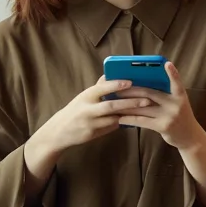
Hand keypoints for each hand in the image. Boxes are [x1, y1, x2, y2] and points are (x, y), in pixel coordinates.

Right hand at [26, 77, 152, 178]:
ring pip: (114, 118)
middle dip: (130, 102)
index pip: (102, 88)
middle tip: (147, 100)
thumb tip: (110, 73)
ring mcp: (90, 122)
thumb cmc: (76, 110)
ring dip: (130, 114)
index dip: (116, 84)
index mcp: (85, 96)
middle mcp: (87, 109)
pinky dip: (123, 123)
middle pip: (111, 105)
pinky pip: (111, 127)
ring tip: (146, 110)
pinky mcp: (93, 133)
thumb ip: (98, 88)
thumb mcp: (83, 97)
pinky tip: (136, 120)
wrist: (58, 132)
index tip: (131, 81)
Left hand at [115, 62, 205, 153]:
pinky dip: (129, 118)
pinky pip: (141, 120)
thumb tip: (142, 87)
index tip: (167, 63)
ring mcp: (169, 115)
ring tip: (113, 102)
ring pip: (142, 107)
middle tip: (116, 89)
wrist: (189, 136)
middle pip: (150, 93)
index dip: (173, 73)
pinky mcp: (162, 126)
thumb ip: (166, 95)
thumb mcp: (177, 103)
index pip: (177, 82)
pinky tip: (120, 117)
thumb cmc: (179, 116)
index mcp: (180, 96)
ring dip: (126, 105)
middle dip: (131, 90)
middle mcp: (176, 104)